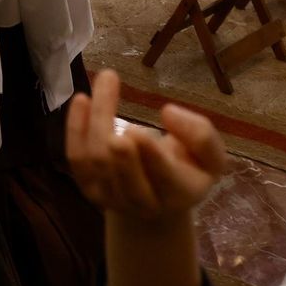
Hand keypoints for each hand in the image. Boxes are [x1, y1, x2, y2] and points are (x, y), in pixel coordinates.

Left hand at [66, 70, 226, 224]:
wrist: (157, 206)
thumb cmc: (187, 171)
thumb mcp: (210, 158)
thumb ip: (201, 136)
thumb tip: (168, 112)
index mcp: (177, 194)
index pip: (163, 177)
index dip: (150, 155)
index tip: (137, 130)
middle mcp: (141, 202)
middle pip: (124, 173)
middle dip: (119, 148)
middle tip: (122, 123)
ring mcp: (110, 197)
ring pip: (97, 161)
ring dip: (98, 118)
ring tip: (108, 79)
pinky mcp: (88, 188)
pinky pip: (77, 158)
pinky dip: (75, 128)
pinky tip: (81, 98)